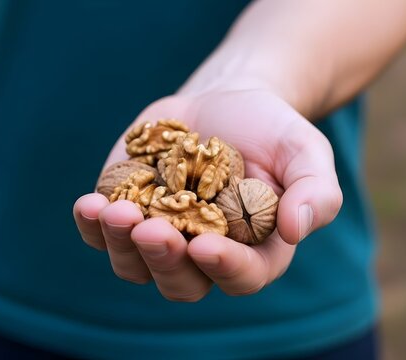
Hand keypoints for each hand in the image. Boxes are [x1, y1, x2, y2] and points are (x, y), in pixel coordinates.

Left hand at [74, 89, 341, 300]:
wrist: (225, 101)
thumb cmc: (272, 131)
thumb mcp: (306, 152)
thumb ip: (315, 192)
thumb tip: (298, 231)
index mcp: (253, 250)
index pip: (241, 276)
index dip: (223, 268)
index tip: (205, 245)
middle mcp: (203, 255)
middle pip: (181, 283)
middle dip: (164, 261)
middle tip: (153, 229)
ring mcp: (161, 237)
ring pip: (135, 266)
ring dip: (122, 245)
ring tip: (115, 211)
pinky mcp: (127, 213)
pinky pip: (102, 235)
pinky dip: (93, 225)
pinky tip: (90, 204)